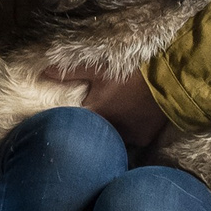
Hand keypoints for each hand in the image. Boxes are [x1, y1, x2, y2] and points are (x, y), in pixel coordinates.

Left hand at [42, 65, 170, 148]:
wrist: (167, 81)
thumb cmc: (129, 74)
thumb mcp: (97, 70)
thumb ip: (69, 73)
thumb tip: (42, 72)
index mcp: (95, 116)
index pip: (76, 125)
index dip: (73, 121)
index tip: (71, 118)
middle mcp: (109, 131)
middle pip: (96, 134)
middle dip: (93, 129)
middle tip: (95, 118)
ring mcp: (128, 137)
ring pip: (114, 138)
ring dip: (112, 132)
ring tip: (114, 120)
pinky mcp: (144, 138)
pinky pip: (132, 139)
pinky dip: (131, 133)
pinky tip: (131, 123)